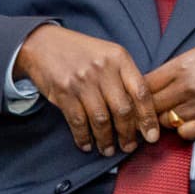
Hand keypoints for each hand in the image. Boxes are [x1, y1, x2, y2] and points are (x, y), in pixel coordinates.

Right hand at [14, 24, 157, 153]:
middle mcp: (102, 69)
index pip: (141, 92)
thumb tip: (140, 110)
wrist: (43, 43)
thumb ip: (124, 76)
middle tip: (129, 147)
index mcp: (119, 59)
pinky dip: (83, 137)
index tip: (151, 136)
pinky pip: (78, 122)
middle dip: (128, 134)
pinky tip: (87, 145)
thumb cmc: (80, 52)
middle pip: (122, 110)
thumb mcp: (108, 55)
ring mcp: (82, 81)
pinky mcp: (63, 92)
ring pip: (101, 119)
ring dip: (106, 140)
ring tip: (109, 150)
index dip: (148, 118)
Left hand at [143, 36, 194, 140]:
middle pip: (150, 106)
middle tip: (144, 109)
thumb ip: (175, 68)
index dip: (137, 91)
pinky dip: (181, 130)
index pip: (144, 84)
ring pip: (163, 121)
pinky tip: (186, 121)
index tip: (135, 94)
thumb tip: (154, 81)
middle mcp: (186, 87)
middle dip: (144, 108)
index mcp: (181, 66)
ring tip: (167, 113)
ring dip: (162, 119)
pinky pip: (184, 133)